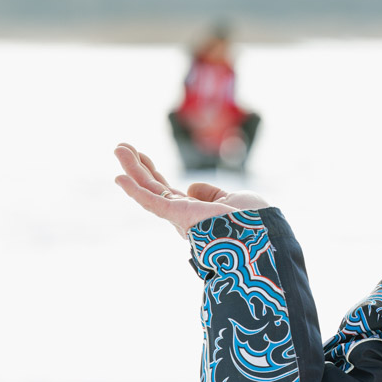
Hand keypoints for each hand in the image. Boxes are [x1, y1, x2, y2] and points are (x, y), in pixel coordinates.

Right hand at [113, 143, 269, 236]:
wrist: (263, 234)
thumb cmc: (255, 221)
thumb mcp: (232, 199)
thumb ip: (212, 194)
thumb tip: (192, 188)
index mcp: (196, 213)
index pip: (167, 191)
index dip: (153, 173)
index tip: (142, 157)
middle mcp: (183, 216)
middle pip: (153, 188)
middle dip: (137, 167)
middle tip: (121, 148)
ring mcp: (179, 216)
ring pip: (149, 190)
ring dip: (132, 170)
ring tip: (118, 148)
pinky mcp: (177, 215)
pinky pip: (151, 202)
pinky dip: (134, 190)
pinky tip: (119, 177)